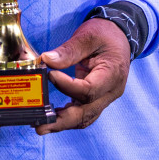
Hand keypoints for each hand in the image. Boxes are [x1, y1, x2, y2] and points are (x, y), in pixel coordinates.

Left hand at [35, 17, 130, 133]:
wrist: (119, 36)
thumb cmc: (105, 34)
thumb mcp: (88, 36)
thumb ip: (68, 50)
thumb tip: (46, 60)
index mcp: (112, 74)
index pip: (89, 89)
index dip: (67, 86)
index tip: (50, 75)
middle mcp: (111, 91)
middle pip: (87, 113)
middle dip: (62, 121)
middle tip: (39, 125)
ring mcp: (105, 98)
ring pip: (84, 117)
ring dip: (62, 123)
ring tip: (40, 125)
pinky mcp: (97, 99)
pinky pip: (83, 113)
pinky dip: (67, 117)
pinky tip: (51, 116)